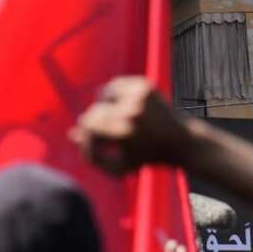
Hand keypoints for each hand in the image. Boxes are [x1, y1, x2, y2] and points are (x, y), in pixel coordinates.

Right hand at [69, 77, 190, 174]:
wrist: (181, 142)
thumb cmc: (146, 157)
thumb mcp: (118, 166)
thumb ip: (92, 156)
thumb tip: (71, 133)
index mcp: (125, 131)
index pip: (89, 126)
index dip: (86, 138)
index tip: (93, 147)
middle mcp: (132, 110)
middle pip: (94, 112)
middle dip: (93, 125)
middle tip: (101, 134)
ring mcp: (139, 95)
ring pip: (102, 95)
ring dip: (102, 107)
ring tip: (110, 119)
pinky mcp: (144, 85)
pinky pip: (114, 85)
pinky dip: (112, 94)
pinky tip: (118, 106)